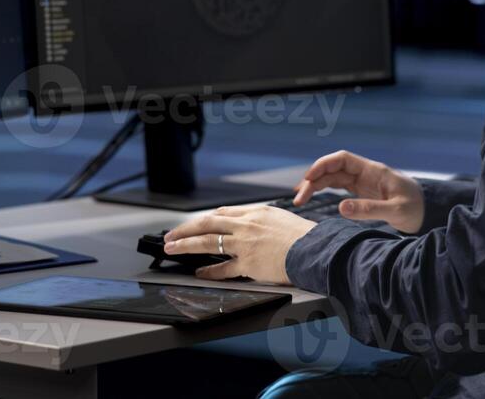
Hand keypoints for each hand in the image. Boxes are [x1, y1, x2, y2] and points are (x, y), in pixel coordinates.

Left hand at [163, 205, 316, 283]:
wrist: (315, 250)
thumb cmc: (304, 236)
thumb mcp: (281, 218)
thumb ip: (262, 220)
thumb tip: (251, 224)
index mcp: (255, 212)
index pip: (223, 213)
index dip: (205, 219)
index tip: (195, 224)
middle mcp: (246, 225)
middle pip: (207, 223)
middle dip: (185, 229)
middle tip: (170, 235)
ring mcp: (245, 244)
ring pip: (207, 241)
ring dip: (186, 245)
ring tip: (172, 248)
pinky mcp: (248, 263)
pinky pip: (223, 268)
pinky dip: (209, 271)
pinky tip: (199, 273)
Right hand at [293, 151, 423, 233]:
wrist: (429, 212)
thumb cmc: (416, 208)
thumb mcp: (395, 211)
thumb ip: (369, 209)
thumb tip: (340, 208)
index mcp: (373, 171)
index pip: (342, 160)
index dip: (323, 165)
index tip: (309, 178)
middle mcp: (365, 173)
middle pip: (332, 169)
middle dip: (313, 180)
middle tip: (299, 197)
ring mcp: (363, 182)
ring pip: (333, 178)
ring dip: (315, 186)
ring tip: (300, 198)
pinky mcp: (362, 192)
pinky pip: (338, 187)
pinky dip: (324, 190)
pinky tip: (312, 196)